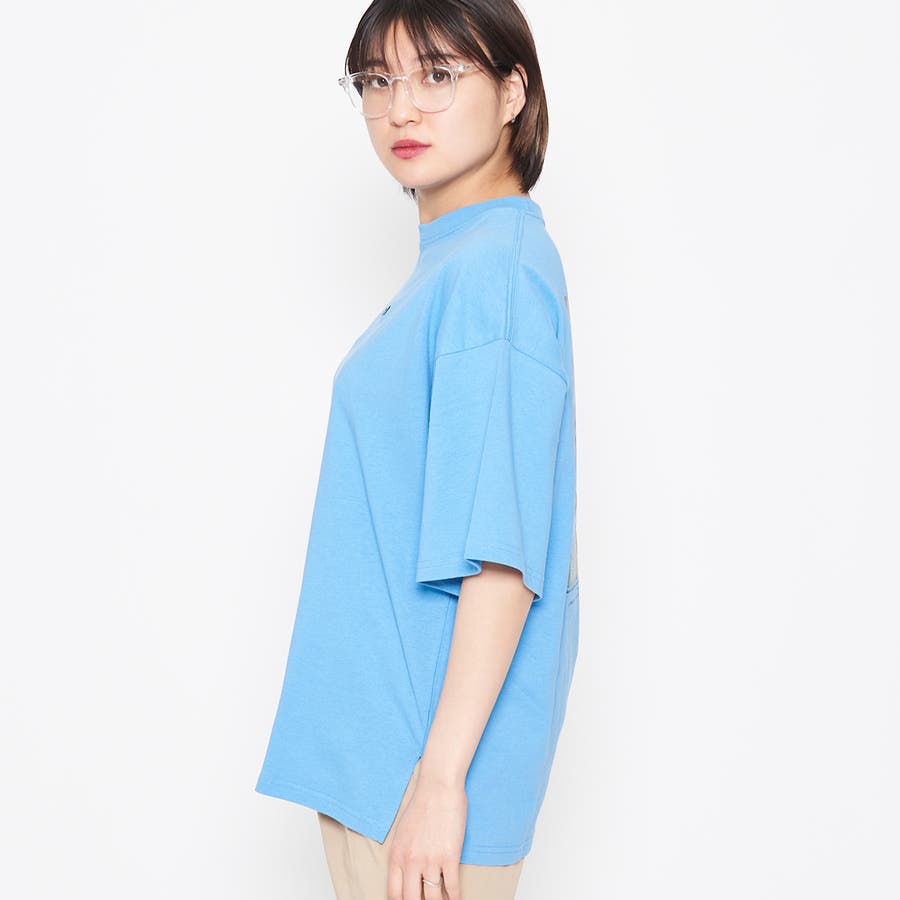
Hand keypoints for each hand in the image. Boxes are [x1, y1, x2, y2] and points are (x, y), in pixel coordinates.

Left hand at [386, 770, 466, 899]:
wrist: (438, 788)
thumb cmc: (422, 806)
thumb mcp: (402, 833)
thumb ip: (402, 855)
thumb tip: (407, 876)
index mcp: (396, 855)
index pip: (394, 893)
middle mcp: (410, 862)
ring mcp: (430, 860)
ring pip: (432, 898)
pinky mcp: (449, 857)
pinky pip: (452, 887)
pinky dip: (454, 898)